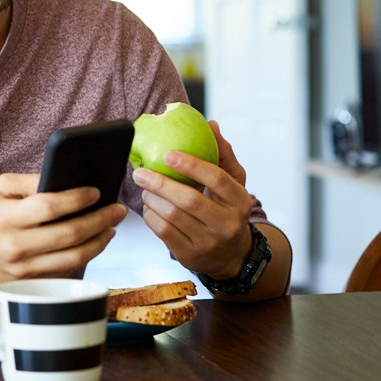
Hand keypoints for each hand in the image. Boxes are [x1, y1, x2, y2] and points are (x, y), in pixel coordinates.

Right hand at [0, 173, 126, 288]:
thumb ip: (31, 181)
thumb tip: (68, 180)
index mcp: (5, 217)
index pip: (49, 207)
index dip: (77, 199)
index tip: (96, 192)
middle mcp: (14, 245)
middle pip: (68, 234)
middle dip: (99, 220)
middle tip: (117, 209)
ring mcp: (22, 269)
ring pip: (73, 258)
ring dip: (99, 241)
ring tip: (110, 226)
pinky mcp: (29, 283)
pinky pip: (65, 270)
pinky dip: (84, 255)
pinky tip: (93, 242)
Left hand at [134, 120, 253, 279]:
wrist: (232, 255)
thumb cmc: (228, 210)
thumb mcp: (234, 184)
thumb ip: (223, 155)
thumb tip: (212, 125)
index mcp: (240, 201)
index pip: (217, 179)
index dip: (191, 165)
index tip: (168, 153)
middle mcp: (227, 224)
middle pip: (189, 200)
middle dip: (160, 183)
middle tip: (140, 172)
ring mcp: (209, 243)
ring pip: (172, 216)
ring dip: (152, 199)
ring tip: (145, 188)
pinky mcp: (190, 255)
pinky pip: (163, 231)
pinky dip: (150, 215)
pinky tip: (149, 205)